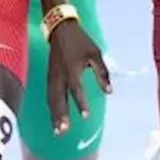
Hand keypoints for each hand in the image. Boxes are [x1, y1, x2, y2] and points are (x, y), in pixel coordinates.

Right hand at [45, 19, 111, 133]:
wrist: (60, 28)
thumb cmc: (81, 41)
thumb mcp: (95, 53)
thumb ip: (102, 73)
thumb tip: (109, 92)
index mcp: (72, 68)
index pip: (76, 88)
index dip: (81, 102)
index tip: (85, 116)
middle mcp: (59, 74)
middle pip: (58, 97)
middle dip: (60, 115)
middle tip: (63, 131)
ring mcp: (52, 75)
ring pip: (51, 98)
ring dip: (54, 115)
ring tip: (57, 131)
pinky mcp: (49, 76)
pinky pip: (49, 94)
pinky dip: (51, 107)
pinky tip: (54, 118)